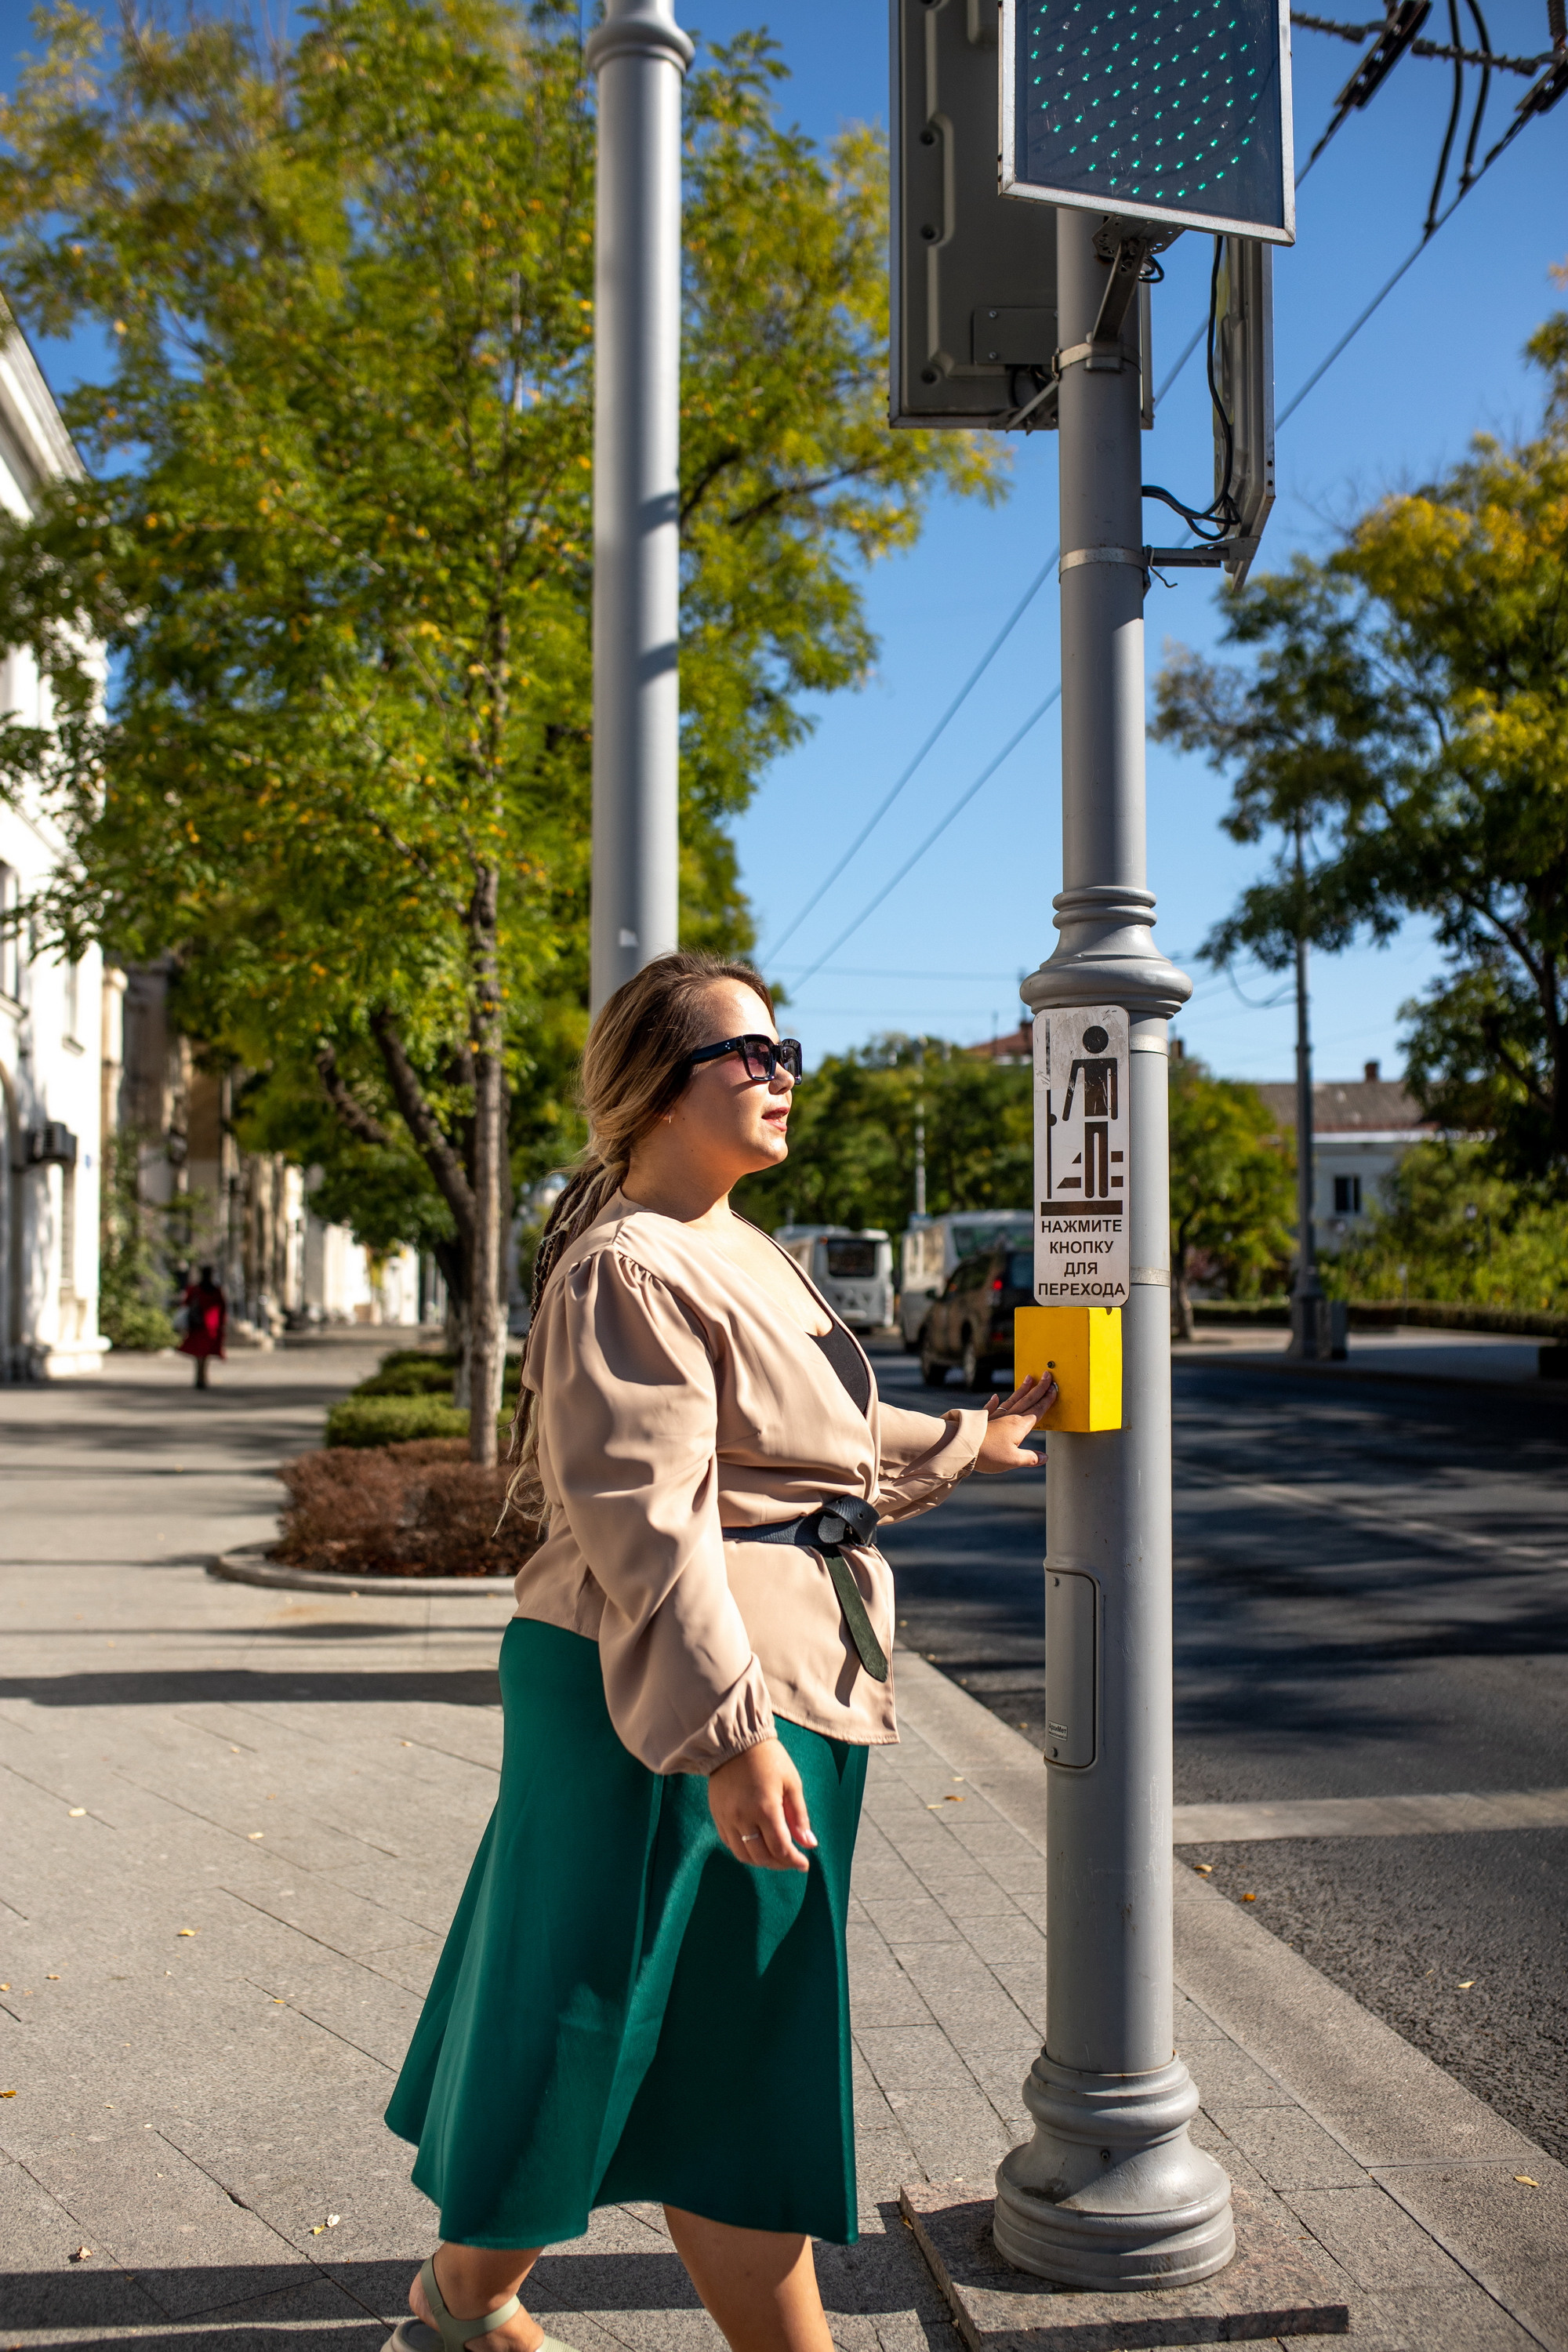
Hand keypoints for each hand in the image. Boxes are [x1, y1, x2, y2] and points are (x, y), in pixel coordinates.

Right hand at [708, 1737, 816, 1871]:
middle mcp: (743, 1818)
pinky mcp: (717, 1815)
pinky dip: (744, 1851)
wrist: (735, 1741)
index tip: (804, 1864)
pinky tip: (756, 1845)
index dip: (794, 1861)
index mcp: (765, 1809)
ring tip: (775, 1855)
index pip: (781, 1849)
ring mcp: (727, 1818)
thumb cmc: (769, 1759)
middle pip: (762, 1857)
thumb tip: (809, 1844)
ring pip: (743, 1855)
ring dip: (761, 1861)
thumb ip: (799, 1816)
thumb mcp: (791, 1783)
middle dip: (780, 1864)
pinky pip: (730, 1843)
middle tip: (792, 1860)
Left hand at [974, 1371, 1056, 1472]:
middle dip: (1039, 1388)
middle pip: (1028, 1400)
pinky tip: (994, 1397)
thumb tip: (1044, 1457)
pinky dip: (993, 1403)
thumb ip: (1030, 1458)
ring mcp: (996, 1417)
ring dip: (1022, 1390)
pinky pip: (991, 1408)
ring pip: (1012, 1400)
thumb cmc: (988, 1454)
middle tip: (1047, 1375)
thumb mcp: (1013, 1460)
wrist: (962, 1447)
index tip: (1054, 1388)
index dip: (1047, 1400)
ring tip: (1028, 1378)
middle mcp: (1009, 1417)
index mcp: (1020, 1425)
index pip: (1037, 1410)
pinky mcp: (983, 1420)